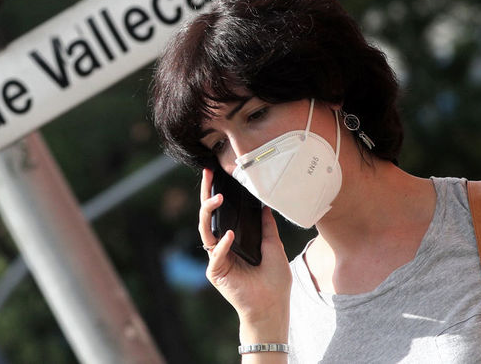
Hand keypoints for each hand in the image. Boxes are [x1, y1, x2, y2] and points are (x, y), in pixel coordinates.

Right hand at [200, 166, 291, 333]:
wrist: (273, 307)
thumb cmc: (275, 281)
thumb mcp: (274, 247)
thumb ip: (267, 227)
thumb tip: (265, 205)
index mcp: (234, 240)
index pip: (223, 213)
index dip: (218, 193)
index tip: (217, 173)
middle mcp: (222, 247)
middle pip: (209, 216)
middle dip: (207, 194)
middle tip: (208, 175)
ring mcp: (217, 259)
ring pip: (205, 230)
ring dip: (209, 212)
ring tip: (217, 198)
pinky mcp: (215, 272)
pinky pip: (215, 254)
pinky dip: (222, 244)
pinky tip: (229, 235)